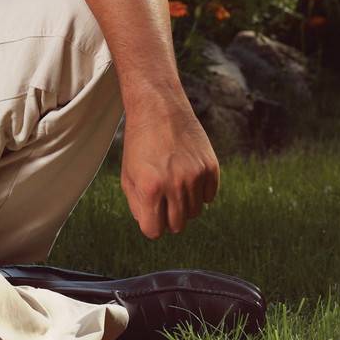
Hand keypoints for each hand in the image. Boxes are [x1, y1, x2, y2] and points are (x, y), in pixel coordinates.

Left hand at [119, 94, 219, 237]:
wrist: (159, 109)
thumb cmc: (140, 142)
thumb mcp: (128, 173)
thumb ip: (136, 204)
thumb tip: (151, 225)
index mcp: (150, 187)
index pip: (154, 230)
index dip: (151, 225)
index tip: (150, 214)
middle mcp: (175, 184)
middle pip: (177, 226)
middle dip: (168, 218)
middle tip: (162, 199)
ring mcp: (196, 176)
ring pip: (194, 213)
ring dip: (184, 205)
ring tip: (172, 184)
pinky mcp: (211, 168)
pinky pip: (209, 197)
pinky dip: (199, 192)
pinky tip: (187, 175)